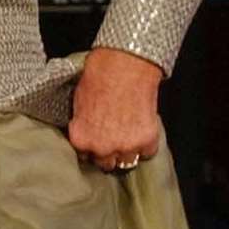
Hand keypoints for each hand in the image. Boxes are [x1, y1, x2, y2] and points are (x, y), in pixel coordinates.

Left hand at [67, 47, 162, 173]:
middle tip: (114, 138)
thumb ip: (82, 124)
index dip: (93, 148)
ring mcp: (126, 147)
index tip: (98, 142)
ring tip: (130, 135)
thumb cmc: (99, 76)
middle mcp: (102, 149)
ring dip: (128, 151)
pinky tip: (143, 128)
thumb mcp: (79, 103)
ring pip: (128, 162)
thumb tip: (86, 129)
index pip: (85, 157)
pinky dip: (147, 143)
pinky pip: (148, 152)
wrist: (125, 65)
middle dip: (109, 153)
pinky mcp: (147, 141)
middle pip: (106, 164)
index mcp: (81, 139)